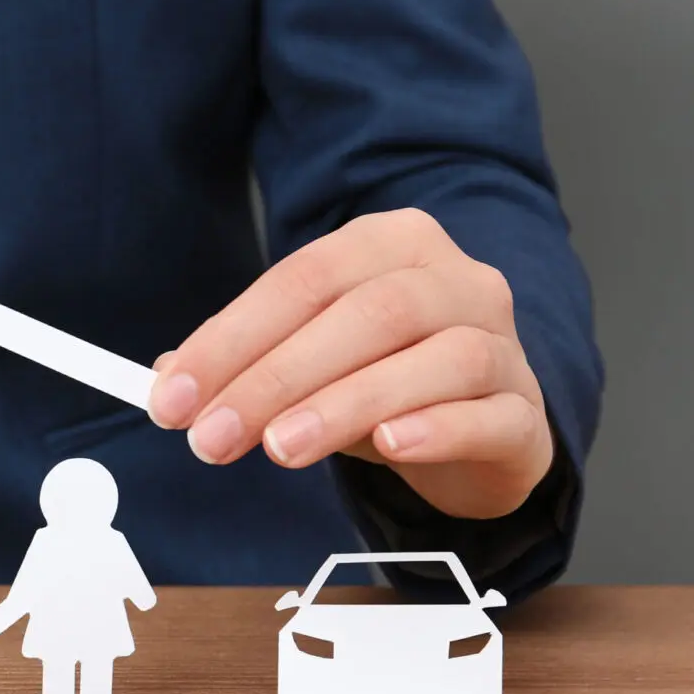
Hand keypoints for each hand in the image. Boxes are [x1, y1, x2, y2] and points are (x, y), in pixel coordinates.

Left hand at [147, 209, 551, 520]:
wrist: (484, 428)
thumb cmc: (385, 381)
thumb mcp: (309, 365)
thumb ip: (244, 364)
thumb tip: (167, 380)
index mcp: (392, 245)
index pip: (303, 280)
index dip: (231, 338)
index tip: (173, 397)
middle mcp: (456, 279)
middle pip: (365, 314)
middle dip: (275, 378)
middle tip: (212, 436)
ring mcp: (503, 342)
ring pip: (431, 357)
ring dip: (345, 404)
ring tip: (280, 448)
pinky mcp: (526, 412)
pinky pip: (486, 412)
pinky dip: (434, 427)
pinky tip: (389, 446)